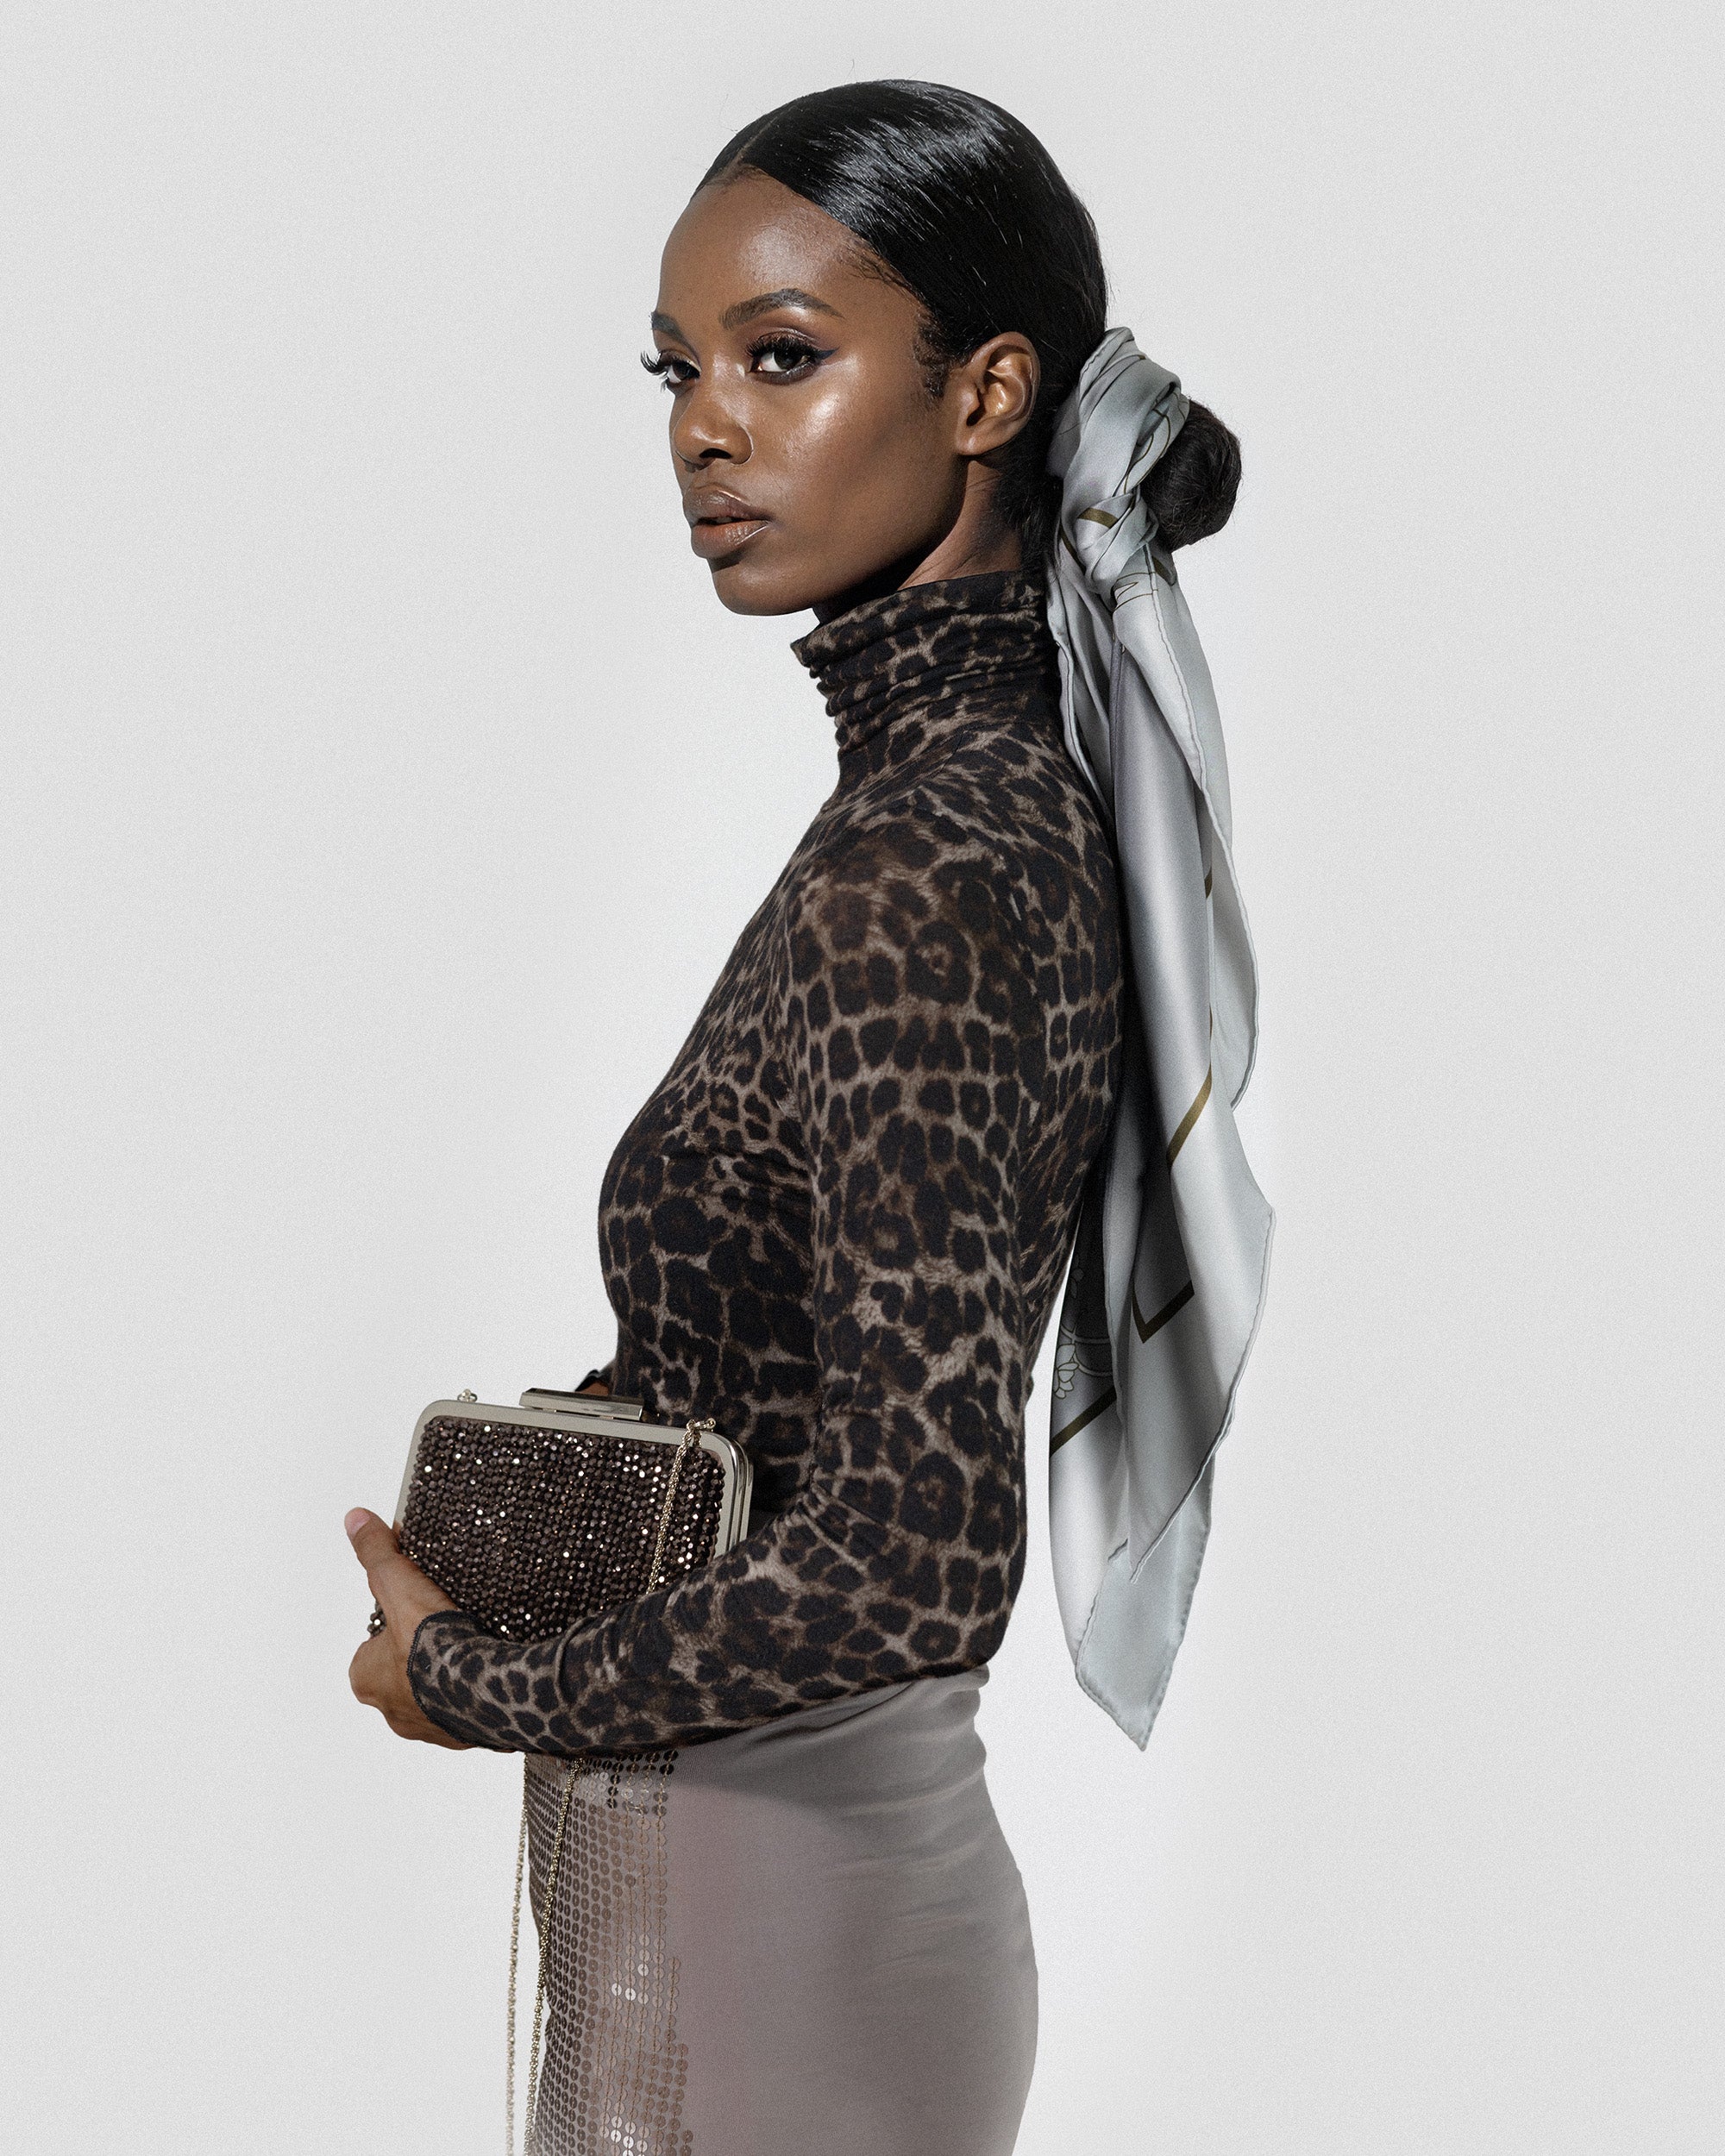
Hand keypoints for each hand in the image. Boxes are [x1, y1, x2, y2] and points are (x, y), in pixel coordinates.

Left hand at [344, 1509, 471, 1748]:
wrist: (485, 1687)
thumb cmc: (433, 1644)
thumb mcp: (399, 1584)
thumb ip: (377, 1553)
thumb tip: (355, 1520)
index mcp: (366, 1679)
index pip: (371, 1649)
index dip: (394, 1626)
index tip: (416, 1611)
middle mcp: (390, 1712)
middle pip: (402, 1673)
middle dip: (422, 1655)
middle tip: (448, 1626)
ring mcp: (428, 1728)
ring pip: (435, 1696)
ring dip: (450, 1677)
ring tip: (475, 1644)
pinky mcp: (464, 1736)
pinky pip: (467, 1712)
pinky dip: (476, 1695)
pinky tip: (492, 1668)